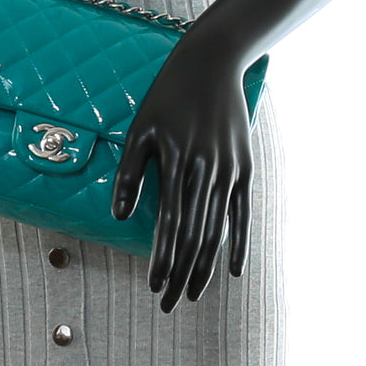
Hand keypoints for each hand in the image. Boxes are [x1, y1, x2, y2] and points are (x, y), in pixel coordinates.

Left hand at [111, 44, 255, 312]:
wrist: (212, 62)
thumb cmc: (168, 94)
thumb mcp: (140, 127)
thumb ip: (130, 173)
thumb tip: (121, 218)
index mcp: (176, 161)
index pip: (169, 224)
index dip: (161, 259)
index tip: (153, 286)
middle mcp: (205, 169)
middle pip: (194, 235)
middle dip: (181, 273)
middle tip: (168, 303)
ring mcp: (229, 169)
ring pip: (217, 229)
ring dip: (205, 267)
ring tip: (192, 294)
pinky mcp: (245, 167)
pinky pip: (242, 213)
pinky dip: (239, 243)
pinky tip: (233, 270)